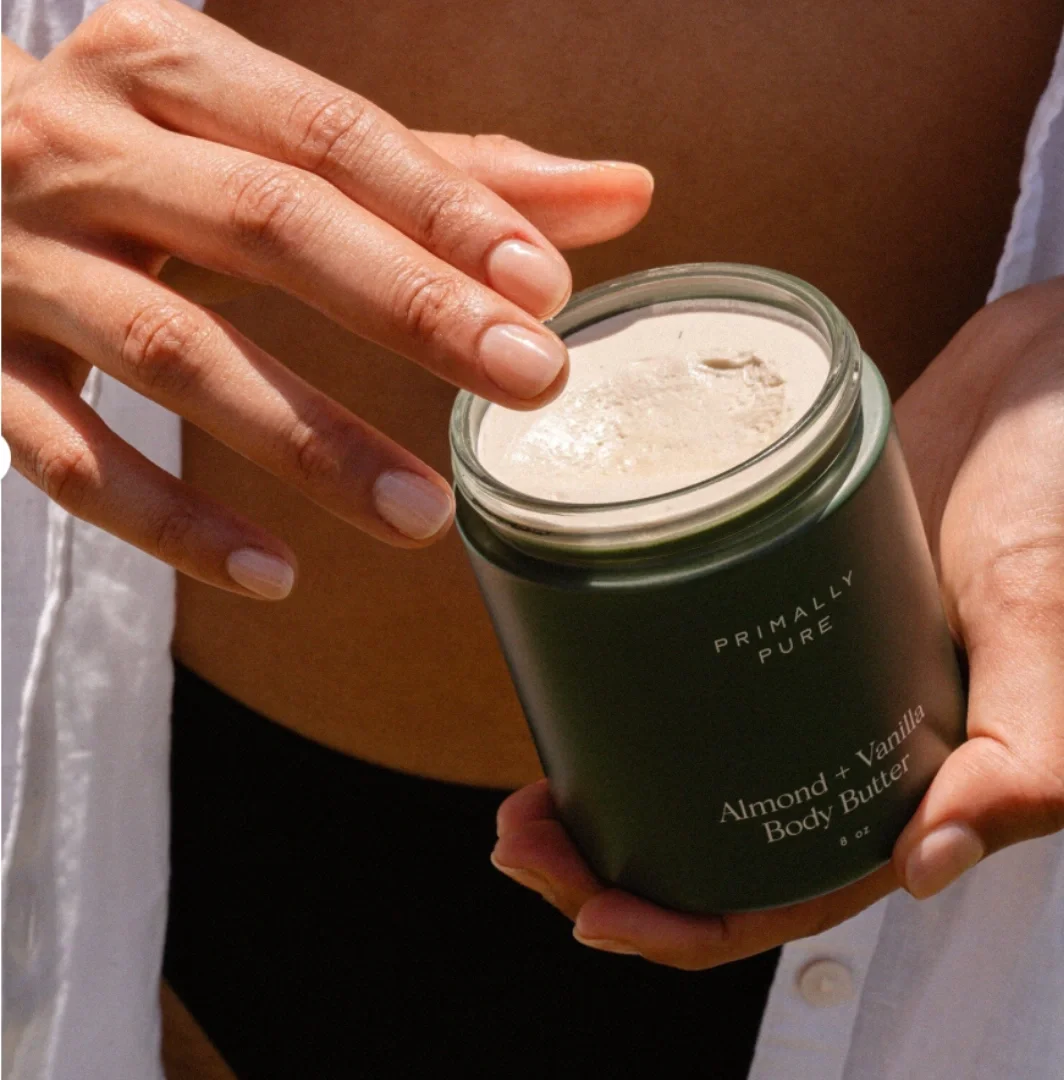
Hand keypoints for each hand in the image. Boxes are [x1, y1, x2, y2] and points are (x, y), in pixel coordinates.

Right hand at [1, 0, 651, 598]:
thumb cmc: (143, 147)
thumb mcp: (267, 127)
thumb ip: (443, 169)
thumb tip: (624, 193)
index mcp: (167, 65)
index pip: (330, 135)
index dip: (442, 210)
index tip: (547, 286)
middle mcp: (86, 151)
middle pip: (266, 226)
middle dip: (409, 308)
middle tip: (534, 383)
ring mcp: (22, 266)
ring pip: (176, 355)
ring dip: (307, 440)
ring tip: (426, 515)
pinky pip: (73, 461)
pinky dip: (173, 525)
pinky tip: (277, 575)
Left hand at [491, 278, 1063, 967]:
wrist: (1030, 379)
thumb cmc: (1057, 492)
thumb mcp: (1043, 618)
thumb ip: (1024, 753)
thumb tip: (925, 867)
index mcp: (909, 776)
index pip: (789, 890)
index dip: (691, 928)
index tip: (592, 915)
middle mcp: (840, 737)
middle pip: (712, 843)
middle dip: (608, 868)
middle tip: (521, 843)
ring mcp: (793, 669)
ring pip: (683, 768)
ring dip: (598, 796)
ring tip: (521, 799)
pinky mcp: (759, 595)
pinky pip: (680, 668)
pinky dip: (615, 696)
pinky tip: (562, 691)